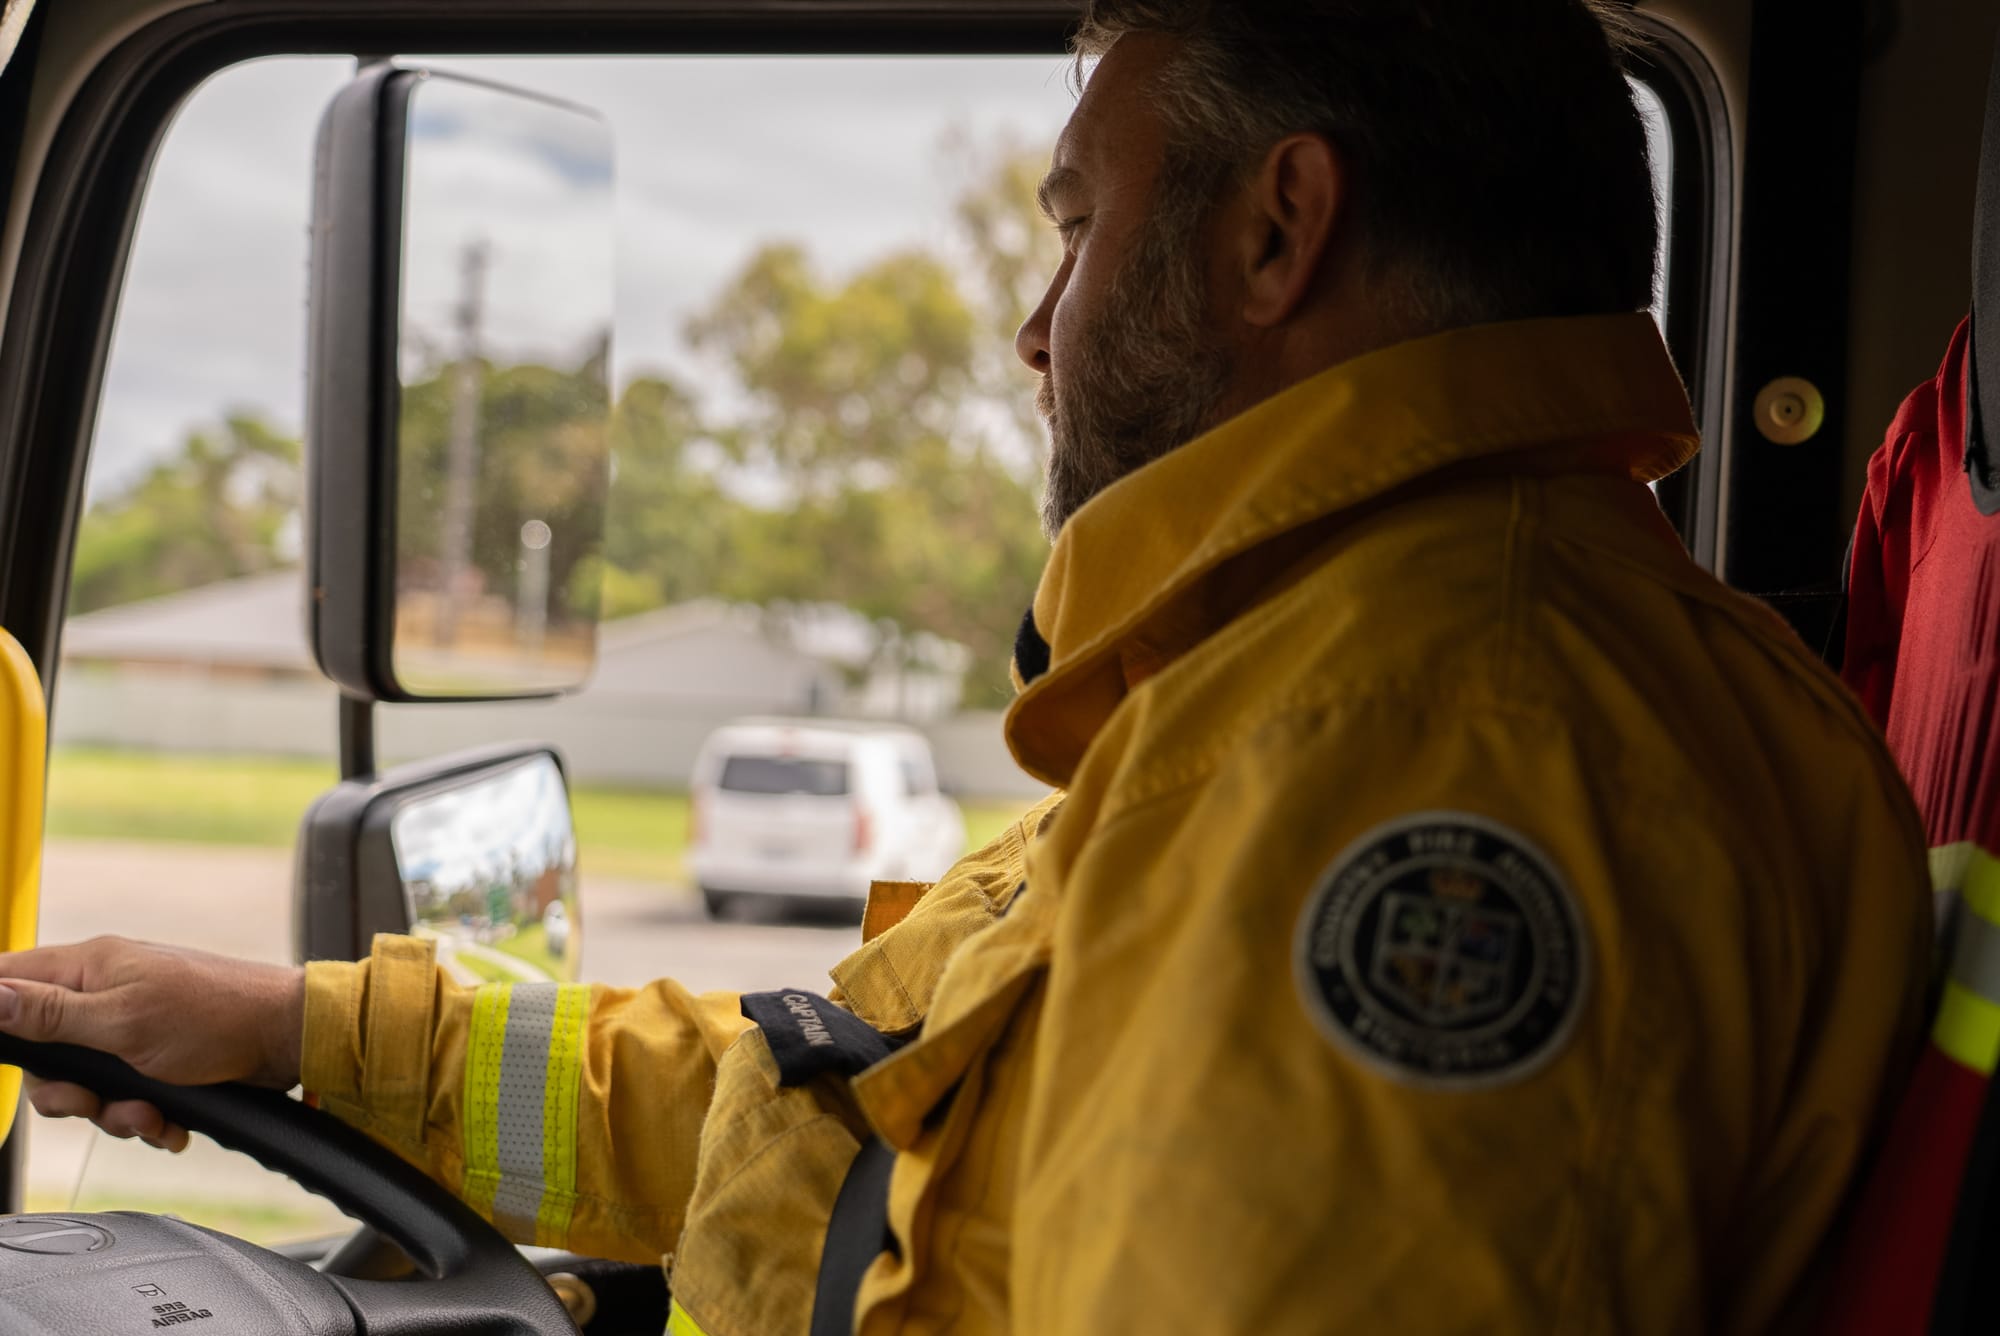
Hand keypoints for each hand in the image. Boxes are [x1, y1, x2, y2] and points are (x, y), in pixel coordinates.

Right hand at [0, 937, 304, 1152]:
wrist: (290, 1041)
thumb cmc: (216, 1016)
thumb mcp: (122, 1020)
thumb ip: (50, 1014)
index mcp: (90, 967)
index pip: (10, 981)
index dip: (0, 1020)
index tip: (20, 1062)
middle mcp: (106, 994)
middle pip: (45, 1056)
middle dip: (69, 1095)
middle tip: (94, 1103)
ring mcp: (133, 1028)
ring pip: (87, 1087)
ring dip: (115, 1113)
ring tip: (151, 1113)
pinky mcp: (159, 1060)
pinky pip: (127, 1099)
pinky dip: (146, 1117)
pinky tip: (170, 1121)